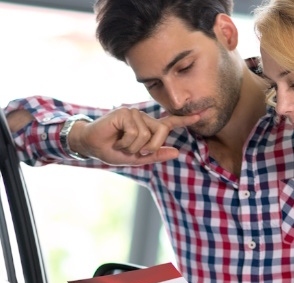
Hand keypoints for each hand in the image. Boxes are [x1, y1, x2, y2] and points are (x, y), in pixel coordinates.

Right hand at [69, 107, 200, 165]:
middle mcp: (143, 118)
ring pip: (147, 135)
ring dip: (133, 147)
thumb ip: (156, 155)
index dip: (185, 120)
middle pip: (161, 132)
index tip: (202, 115)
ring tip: (121, 144)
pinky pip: (135, 132)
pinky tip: (116, 139)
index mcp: (148, 127)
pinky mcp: (125, 113)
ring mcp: (134, 113)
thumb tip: (177, 152)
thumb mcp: (136, 158)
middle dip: (151, 147)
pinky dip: (126, 142)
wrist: (91, 146)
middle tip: (134, 151)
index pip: (169, 123)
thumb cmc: (112, 151)